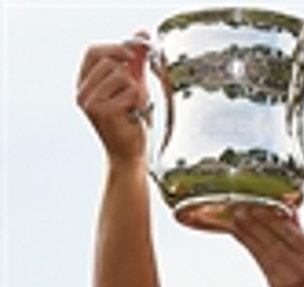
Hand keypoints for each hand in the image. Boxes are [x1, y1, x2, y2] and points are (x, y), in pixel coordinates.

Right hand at [76, 34, 150, 162]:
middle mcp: (81, 92)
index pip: (94, 52)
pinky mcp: (102, 111)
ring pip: (122, 75)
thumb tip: (141, 35)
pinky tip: (133, 116)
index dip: (116, 48)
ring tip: (133, 108)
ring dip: (136, 90)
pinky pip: (131, 91)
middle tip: (136, 94)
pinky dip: (139, 102)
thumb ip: (136, 63)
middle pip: (110, 62)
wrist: (130, 154)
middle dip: (130, 75)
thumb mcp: (134, 87)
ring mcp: (89, 102)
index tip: (133, 55)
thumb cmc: (132, 122)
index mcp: (84, 84)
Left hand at [228, 206, 303, 286]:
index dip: (272, 217)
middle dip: (256, 222)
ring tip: (236, 220)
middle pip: (275, 238)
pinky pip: (262, 264)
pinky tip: (243, 239)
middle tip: (240, 209)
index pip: (291, 231)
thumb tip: (290, 217)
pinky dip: (252, 249)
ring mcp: (291, 278)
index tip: (258, 206)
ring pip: (265, 249)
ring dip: (248, 233)